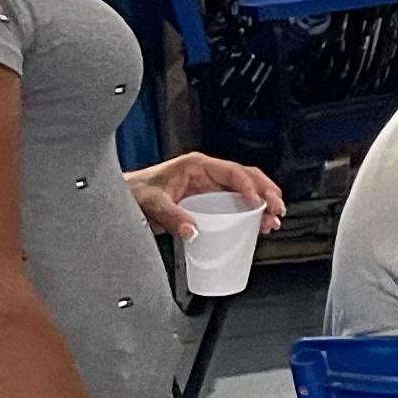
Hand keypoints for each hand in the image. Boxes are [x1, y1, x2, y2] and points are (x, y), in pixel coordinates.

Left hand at [125, 153, 281, 239]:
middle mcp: (207, 173)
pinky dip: (251, 212)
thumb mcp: (152, 203)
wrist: (120, 199)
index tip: (259, 204)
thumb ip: (171, 217)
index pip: (233, 172)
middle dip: (267, 193)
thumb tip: (194, 231)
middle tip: (277, 211)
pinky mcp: (207, 201)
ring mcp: (208, 187)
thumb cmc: (134, 194)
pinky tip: (258, 224)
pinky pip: (235, 203)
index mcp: (197, 166)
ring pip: (246, 190)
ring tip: (273, 221)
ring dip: (263, 204)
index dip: (250, 187)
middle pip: (247, 178)